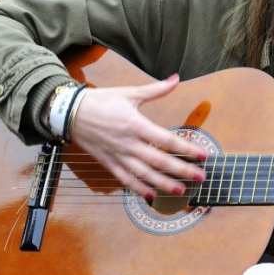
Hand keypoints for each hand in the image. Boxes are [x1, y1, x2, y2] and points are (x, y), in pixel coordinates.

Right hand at [70, 74, 206, 199]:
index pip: (167, 140)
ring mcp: (119, 156)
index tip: (202, 155)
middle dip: (181, 171)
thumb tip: (176, 79)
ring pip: (145, 174)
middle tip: (200, 177)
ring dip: (164, 184)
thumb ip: (156, 90)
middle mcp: (129, 144)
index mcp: (136, 125)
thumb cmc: (102, 101)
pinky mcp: (109, 163)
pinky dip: (139, 189)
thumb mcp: (130, 92)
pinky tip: (152, 196)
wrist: (70, 113)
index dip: (187, 149)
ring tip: (181, 190)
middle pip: (160, 161)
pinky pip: (126, 179)